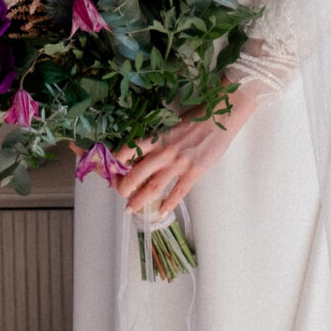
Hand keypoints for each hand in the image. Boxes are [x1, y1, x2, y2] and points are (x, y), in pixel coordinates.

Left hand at [113, 86, 260, 218]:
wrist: (219, 118)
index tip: (111, 172)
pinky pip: (178, 192)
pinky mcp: (194, 172)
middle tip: (122, 195)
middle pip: (136, 175)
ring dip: (139, 200)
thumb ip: (155, 142)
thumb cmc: (195, 121)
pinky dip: (168, 204)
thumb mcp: (169, 127)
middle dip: (124, 188)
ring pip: (153, 187)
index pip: (127, 152)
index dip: (115, 165)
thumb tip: (139, 157)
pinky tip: (161, 212)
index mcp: (155, 138)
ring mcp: (179, 163)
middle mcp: (163, 152)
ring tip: (131, 208)